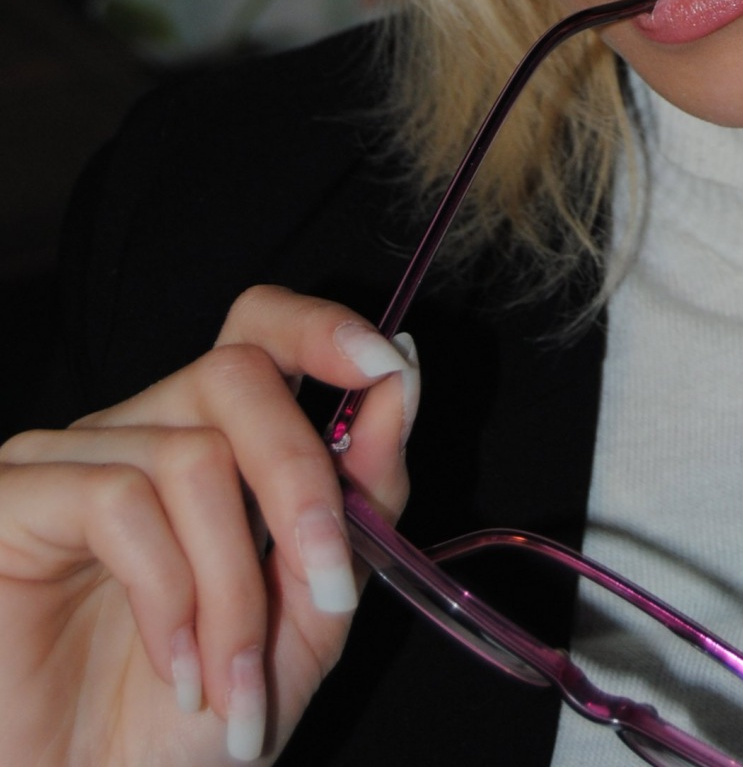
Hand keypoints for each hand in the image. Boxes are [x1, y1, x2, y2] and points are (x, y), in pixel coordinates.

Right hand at [0, 284, 419, 766]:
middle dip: (302, 479)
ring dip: (236, 586)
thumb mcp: (308, 612)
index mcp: (210, 440)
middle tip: (329, 590)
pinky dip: (169, 597)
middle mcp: (137, 429)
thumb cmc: (194, 721)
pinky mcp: (13, 499)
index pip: (260, 328)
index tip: (387, 367)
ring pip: (191, 457)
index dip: (322, 327)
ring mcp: (67, 458)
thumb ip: (359, 498)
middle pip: (236, 374)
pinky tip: (176, 670)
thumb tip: (398, 379)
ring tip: (232, 685)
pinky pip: (117, 501)